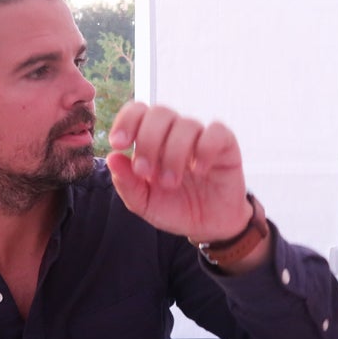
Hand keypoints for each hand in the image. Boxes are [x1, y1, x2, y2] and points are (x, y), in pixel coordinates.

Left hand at [106, 101, 249, 241]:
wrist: (208, 226)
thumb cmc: (175, 209)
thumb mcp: (144, 203)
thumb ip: (126, 183)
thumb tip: (112, 157)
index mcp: (151, 141)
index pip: (137, 112)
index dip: (126, 121)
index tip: (119, 143)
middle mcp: (174, 134)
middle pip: (159, 113)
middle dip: (148, 141)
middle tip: (146, 172)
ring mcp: (200, 137)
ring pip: (185, 124)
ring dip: (174, 154)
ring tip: (171, 182)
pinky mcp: (225, 145)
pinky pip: (215, 132)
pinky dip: (204, 150)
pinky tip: (200, 170)